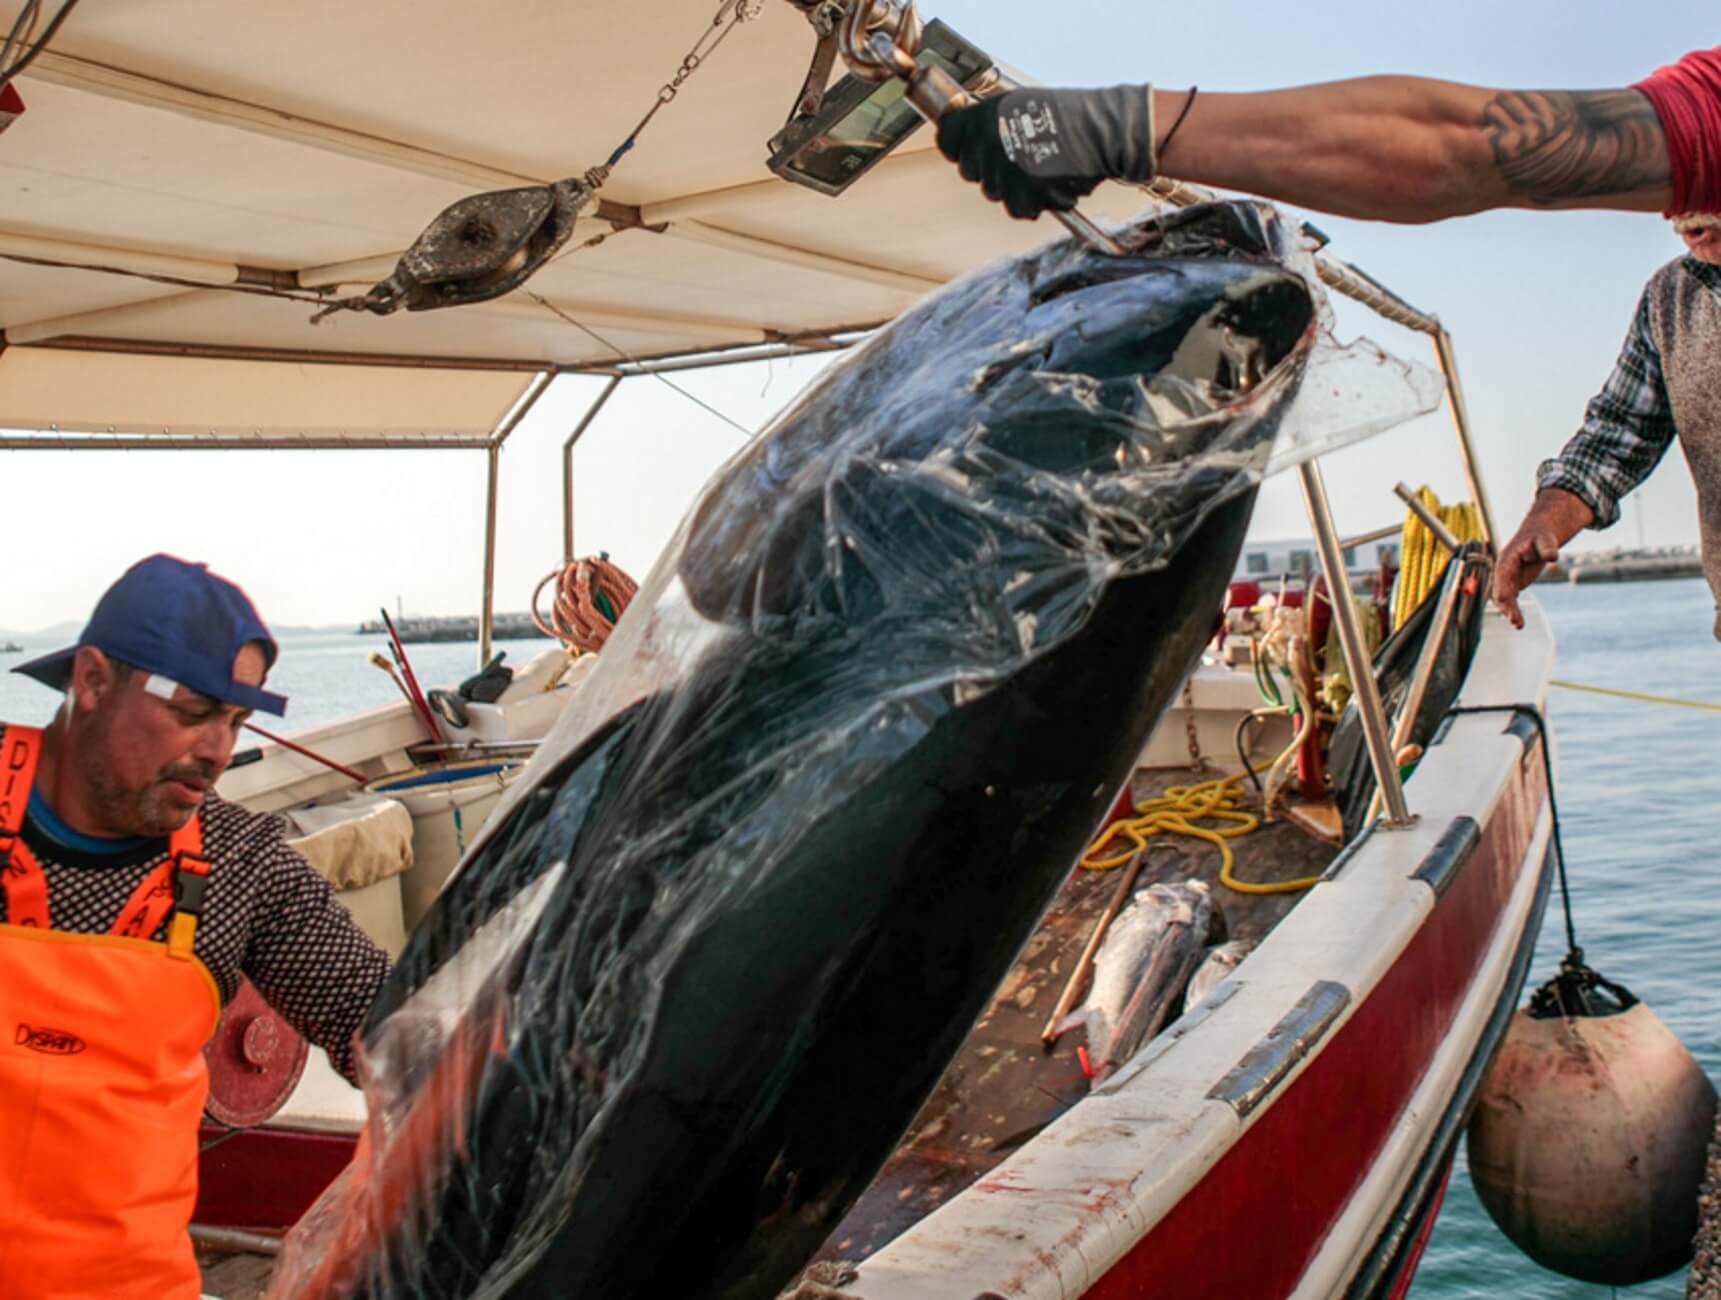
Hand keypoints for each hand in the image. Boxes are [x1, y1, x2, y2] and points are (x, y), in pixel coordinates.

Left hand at [937, 85, 1155, 220]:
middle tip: (1015, 154)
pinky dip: (1031, 201)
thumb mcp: (1018, 103)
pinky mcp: (1024, 198)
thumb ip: (988, 121)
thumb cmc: (1067, 115)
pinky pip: (1017, 208)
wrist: (1101, 131)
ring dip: (1011, 185)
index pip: (947, 139)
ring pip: (994, 192)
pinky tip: (1046, 183)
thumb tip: (970, 139)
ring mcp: (1004, 175)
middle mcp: (987, 147)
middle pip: (969, 170)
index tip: (967, 145)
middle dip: (988, 166)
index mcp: (982, 118)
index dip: (957, 144)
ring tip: (1037, 166)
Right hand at [1493, 524, 1561, 629]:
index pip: (1502, 575)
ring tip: (1519, 626)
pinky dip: (1514, 610)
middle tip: (1516, 621)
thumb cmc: (1541, 537)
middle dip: (1507, 605)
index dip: (1502, 587)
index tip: (1504, 600)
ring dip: (1510, 611)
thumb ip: (1548, 547)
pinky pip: (1512, 599)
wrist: (1538, 537)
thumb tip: (1553, 557)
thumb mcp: (1545, 539)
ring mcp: (1508, 579)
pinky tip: (1519, 623)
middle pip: (1502, 590)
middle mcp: (1503, 571)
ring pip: (1505, 598)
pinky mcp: (1514, 584)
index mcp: (1507, 559)